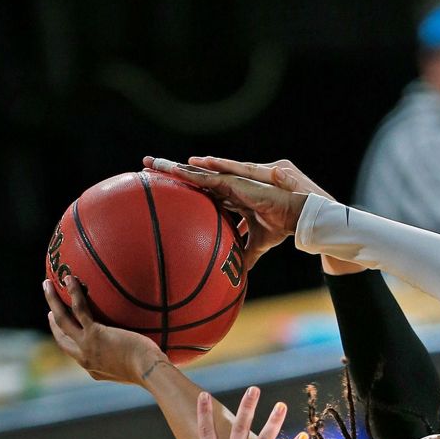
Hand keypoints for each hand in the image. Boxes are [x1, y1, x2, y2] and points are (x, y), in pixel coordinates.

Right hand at [44, 277, 166, 384]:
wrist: (149, 371)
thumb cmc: (151, 370)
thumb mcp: (136, 369)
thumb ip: (131, 358)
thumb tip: (144, 348)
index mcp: (93, 368)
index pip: (75, 353)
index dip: (66, 340)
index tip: (63, 328)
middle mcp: (85, 358)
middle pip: (61, 337)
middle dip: (53, 322)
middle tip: (49, 308)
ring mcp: (86, 346)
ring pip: (61, 320)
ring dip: (52, 301)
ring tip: (47, 284)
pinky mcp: (94, 334)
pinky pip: (79, 308)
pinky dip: (73, 292)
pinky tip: (69, 278)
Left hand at [144, 157, 308, 269]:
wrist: (293, 216)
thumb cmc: (279, 226)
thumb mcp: (257, 244)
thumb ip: (245, 256)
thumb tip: (238, 275)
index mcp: (231, 200)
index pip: (201, 194)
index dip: (184, 191)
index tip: (165, 192)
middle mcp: (226, 189)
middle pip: (191, 179)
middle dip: (169, 173)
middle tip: (146, 168)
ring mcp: (227, 183)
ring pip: (193, 174)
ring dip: (171, 168)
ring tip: (149, 162)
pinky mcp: (232, 182)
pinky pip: (204, 178)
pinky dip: (188, 173)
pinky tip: (170, 169)